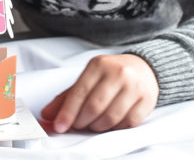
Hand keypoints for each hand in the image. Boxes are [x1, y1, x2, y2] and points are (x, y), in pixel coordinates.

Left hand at [41, 54, 158, 132]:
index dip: (67, 113)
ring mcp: (134, 86)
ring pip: (110, 117)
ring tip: (95, 123)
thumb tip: (47, 115)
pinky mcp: (147, 100)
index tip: (59, 126)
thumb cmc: (110, 75)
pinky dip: (116, 128)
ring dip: (98, 127)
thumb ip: (66, 98)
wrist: (143, 68)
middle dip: (82, 122)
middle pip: (94, 107)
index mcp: (99, 65)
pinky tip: (113, 122)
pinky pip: (127, 123)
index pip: (79, 92)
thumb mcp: (88, 79)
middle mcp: (118, 73)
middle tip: (79, 125)